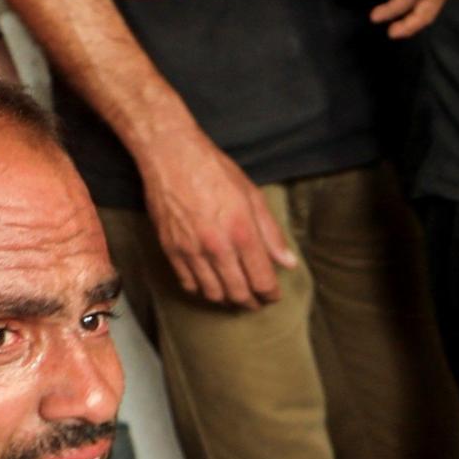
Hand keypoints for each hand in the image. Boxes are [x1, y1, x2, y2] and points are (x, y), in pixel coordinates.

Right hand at [136, 122, 297, 309]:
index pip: (262, 281)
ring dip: (227, 299)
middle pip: (238, 293)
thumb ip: (271, 234)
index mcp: (242, 233)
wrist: (171, 156)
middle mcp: (217, 247)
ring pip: (212, 294)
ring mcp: (191, 250)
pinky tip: (210, 283)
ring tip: (235, 294)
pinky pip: (188, 283)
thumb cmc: (214, 171)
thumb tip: (288, 262)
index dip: (271, 294)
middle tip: (256, 300)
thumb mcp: (252, 196)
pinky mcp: (171, 249)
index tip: (273, 295)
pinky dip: (202, 290)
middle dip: (251, 302)